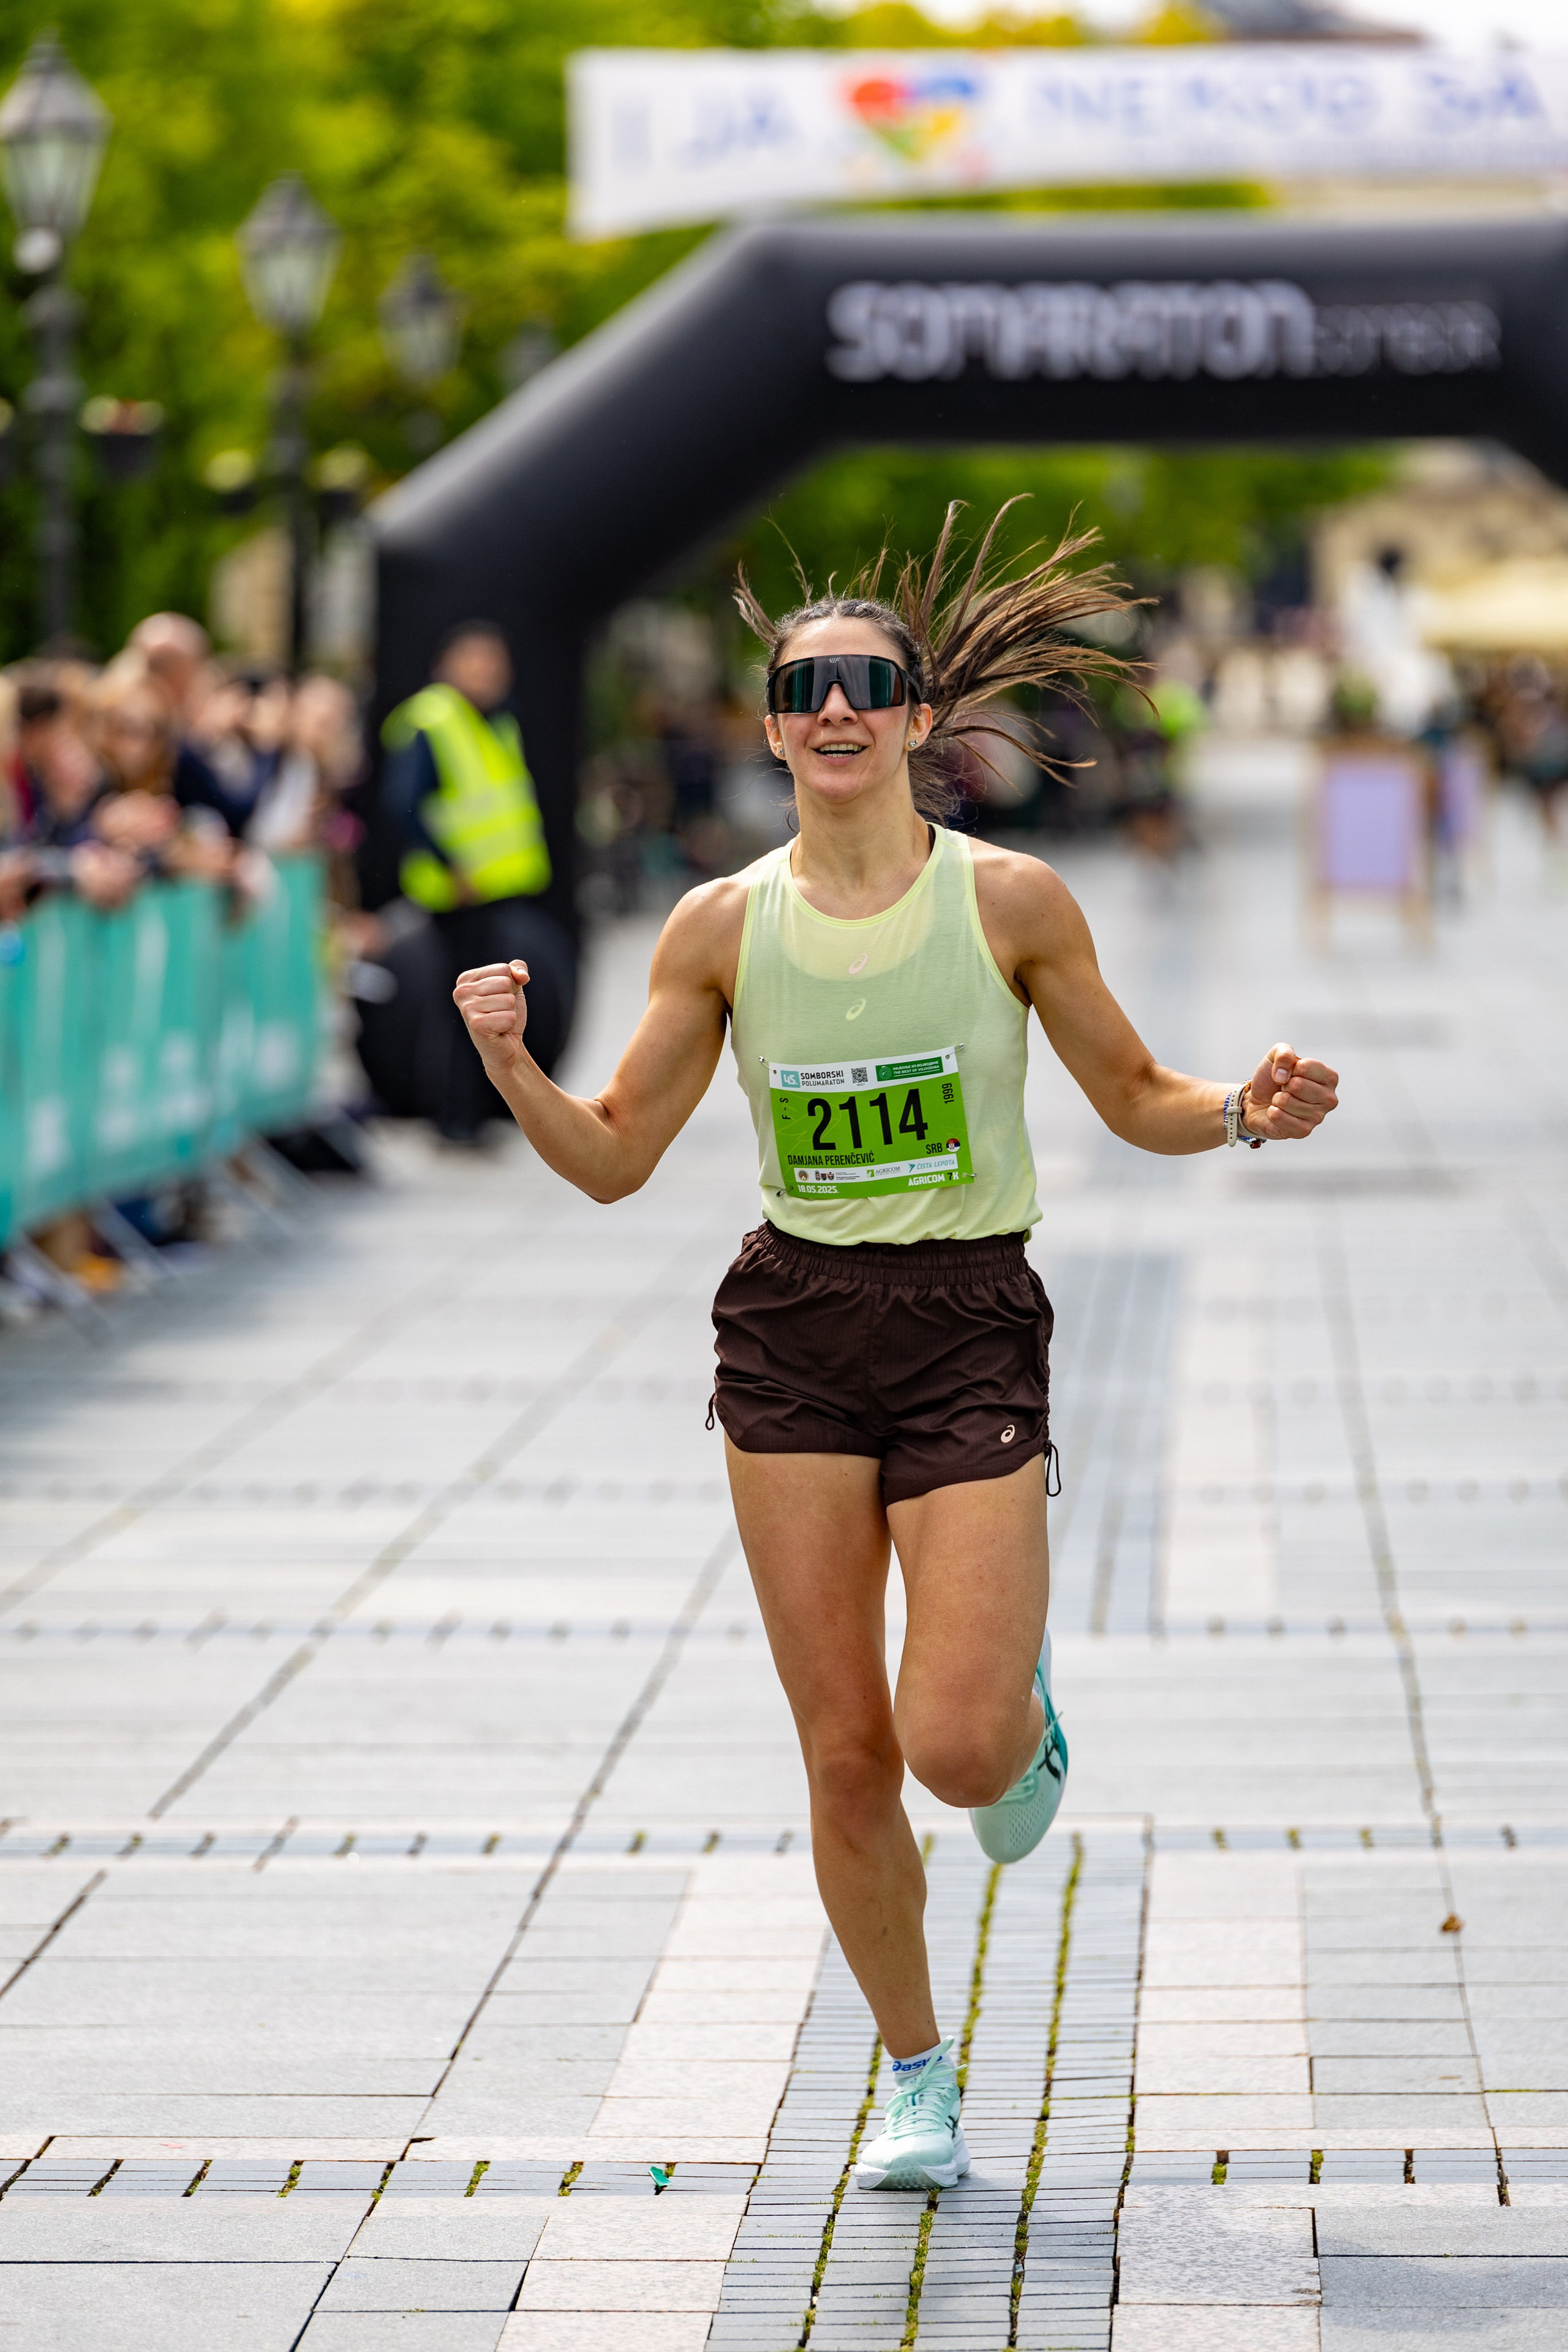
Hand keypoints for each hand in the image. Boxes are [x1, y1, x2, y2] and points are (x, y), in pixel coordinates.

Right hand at [453, 959, 529, 1075]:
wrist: (506, 1045)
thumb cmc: (505, 1013)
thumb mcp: (513, 986)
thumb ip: (517, 969)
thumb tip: (522, 976)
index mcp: (466, 979)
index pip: (503, 969)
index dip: (510, 985)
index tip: (498, 998)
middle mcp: (461, 992)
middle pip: (505, 983)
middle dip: (510, 999)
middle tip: (499, 1012)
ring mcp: (467, 1009)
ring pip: (508, 1000)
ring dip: (510, 1013)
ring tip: (498, 1021)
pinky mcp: (476, 1025)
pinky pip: (509, 1017)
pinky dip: (509, 1025)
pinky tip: (499, 1031)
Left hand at [1244, 1041, 1338, 1139]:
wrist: (1257, 1101)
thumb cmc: (1273, 1079)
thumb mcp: (1276, 1056)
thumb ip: (1284, 1054)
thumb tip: (1283, 1075)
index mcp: (1329, 1077)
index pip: (1306, 1067)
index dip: (1290, 1068)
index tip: (1290, 1073)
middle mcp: (1329, 1098)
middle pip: (1298, 1085)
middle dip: (1284, 1085)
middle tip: (1285, 1089)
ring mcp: (1318, 1117)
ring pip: (1286, 1101)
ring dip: (1277, 1099)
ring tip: (1281, 1101)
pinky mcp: (1303, 1131)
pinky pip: (1279, 1117)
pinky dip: (1272, 1112)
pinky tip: (1277, 1113)